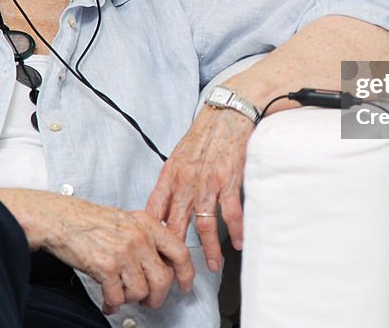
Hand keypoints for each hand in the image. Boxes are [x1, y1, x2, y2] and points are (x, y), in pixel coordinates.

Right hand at [1, 190, 193, 314]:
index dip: (186, 273)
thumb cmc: (88, 219)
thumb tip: (161, 262)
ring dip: (130, 299)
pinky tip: (108, 300)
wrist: (60, 218)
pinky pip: (118, 296)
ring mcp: (123, 252)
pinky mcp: (106, 266)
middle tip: (148, 300)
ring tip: (121, 295)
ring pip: (141, 291)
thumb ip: (146, 237)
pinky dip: (113, 303)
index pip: (179, 251)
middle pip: (163, 278)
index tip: (185, 284)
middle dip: (157, 296)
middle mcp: (138, 237)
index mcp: (147, 224)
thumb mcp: (126, 220)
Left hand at [146, 106, 252, 271]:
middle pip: (175, 226)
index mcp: (169, 176)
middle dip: (177, 255)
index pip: (153, 213)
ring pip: (203, 226)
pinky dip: (235, 231)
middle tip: (180, 275)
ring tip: (212, 267)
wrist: (226, 114)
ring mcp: (206, 183)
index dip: (151, 238)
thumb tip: (163, 208)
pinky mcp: (228, 180)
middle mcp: (185, 182)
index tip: (153, 256)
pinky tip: (237, 243)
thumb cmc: (204, 135)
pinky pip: (230, 213)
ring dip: (209, 251)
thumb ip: (172, 184)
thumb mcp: (178, 157)